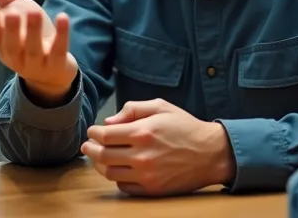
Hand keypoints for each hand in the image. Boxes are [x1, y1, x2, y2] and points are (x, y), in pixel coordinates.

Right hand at [0, 0, 76, 103]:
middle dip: (10, 29)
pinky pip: (59, 50)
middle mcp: (16, 56)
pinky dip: (62, 35)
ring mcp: (37, 63)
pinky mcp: (57, 65)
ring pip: (33, 49)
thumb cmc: (28, 32)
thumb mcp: (14, 7)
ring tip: (34, 12)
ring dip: (33, 32)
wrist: (52, 69)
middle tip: (11, 12)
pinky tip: (63, 16)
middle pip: (11, 44)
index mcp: (2, 42)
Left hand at [81, 99, 233, 196]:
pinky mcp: (152, 189)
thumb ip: (133, 109)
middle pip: (102, 156)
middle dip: (91, 149)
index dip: (94, 133)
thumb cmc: (185, 127)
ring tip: (99, 158)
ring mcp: (147, 176)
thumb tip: (109, 121)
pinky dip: (116, 178)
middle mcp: (142, 156)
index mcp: (143, 133)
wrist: (210, 154)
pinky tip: (118, 169)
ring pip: (110, 173)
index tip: (93, 131)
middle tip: (87, 146)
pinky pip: (124, 186)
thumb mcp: (161, 106)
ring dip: (99, 165)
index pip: (105, 136)